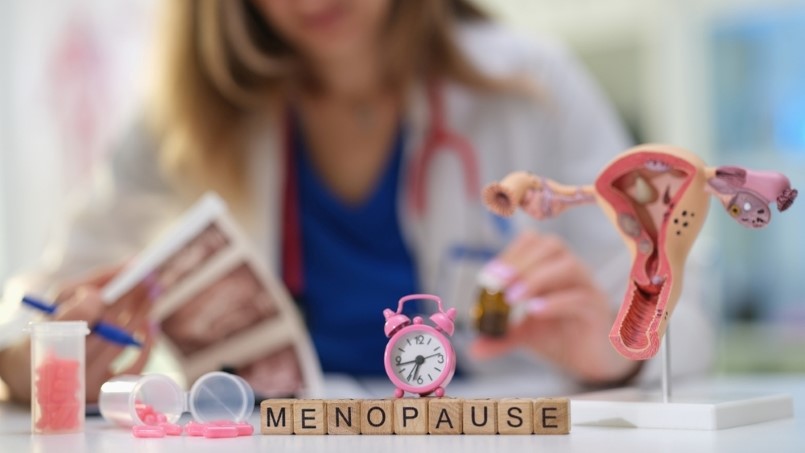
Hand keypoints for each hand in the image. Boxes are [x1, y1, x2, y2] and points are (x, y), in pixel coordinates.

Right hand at [0, 265, 155, 402]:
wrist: (33, 372)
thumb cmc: (52, 328)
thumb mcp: (60, 300)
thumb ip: (91, 283)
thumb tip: (128, 268)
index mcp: (51, 335)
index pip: (81, 316)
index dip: (107, 295)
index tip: (129, 275)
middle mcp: (68, 362)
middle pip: (110, 328)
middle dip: (133, 299)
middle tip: (150, 279)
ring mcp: (87, 380)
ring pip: (123, 343)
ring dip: (143, 315)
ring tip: (152, 294)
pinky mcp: (104, 391)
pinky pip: (135, 369)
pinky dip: (147, 344)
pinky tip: (151, 324)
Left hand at [470, 230, 637, 384]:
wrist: (591, 361)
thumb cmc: (560, 335)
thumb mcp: (525, 334)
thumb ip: (501, 337)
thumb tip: (474, 349)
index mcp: (554, 267)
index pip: (535, 242)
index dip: (512, 252)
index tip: (491, 273)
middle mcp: (574, 271)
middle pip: (553, 246)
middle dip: (522, 261)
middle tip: (498, 283)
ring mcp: (589, 288)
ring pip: (570, 266)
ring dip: (537, 277)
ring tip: (513, 298)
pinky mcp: (598, 310)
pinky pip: (580, 298)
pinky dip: (555, 302)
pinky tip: (535, 312)